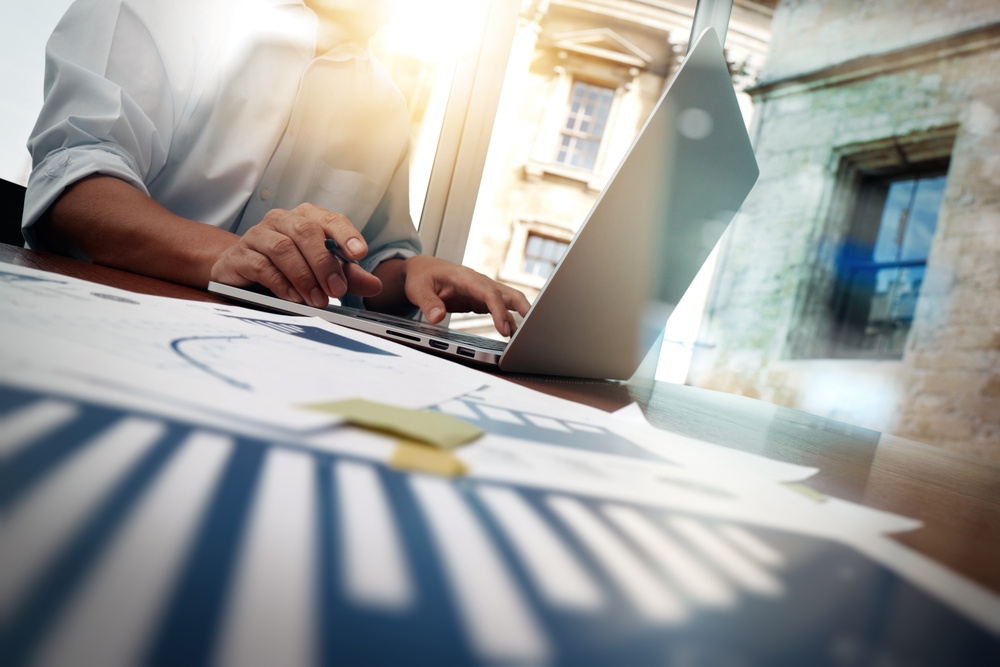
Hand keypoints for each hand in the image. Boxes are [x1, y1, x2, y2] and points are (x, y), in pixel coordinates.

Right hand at [210, 204, 382, 307]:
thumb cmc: (288, 266)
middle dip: (325, 263)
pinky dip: (281, 283)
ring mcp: (258, 235)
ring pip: (283, 248)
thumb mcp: (322, 271)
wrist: (242, 270)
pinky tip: (294, 297)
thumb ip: (348, 276)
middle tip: (337, 291)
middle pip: (306, 232)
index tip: (360, 254)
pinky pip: (261, 265)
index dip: (346, 235)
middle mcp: (282, 220)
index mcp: (307, 218)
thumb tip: (375, 285)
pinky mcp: (240, 255)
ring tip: (317, 300)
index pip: (330, 220)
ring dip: (304, 276)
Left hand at [399, 255, 529, 336]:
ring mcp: (483, 291)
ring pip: (510, 301)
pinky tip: (514, 335)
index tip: (504, 330)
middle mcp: (480, 283)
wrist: (422, 270)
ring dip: (521, 316)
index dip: (499, 312)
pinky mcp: (482, 300)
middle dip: (525, 309)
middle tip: (535, 328)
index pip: (489, 293)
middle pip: (509, 294)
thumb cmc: (421, 277)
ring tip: (527, 338)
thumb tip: (438, 317)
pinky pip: (501, 309)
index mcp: (466, 278)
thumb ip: (428, 303)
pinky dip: (510, 320)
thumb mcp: (418, 289)